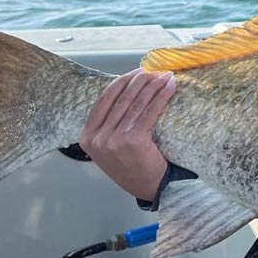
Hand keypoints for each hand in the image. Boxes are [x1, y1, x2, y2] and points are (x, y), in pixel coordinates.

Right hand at [80, 68, 176, 200]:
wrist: (147, 187)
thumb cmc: (131, 164)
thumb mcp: (109, 145)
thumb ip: (110, 123)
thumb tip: (128, 88)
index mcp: (87, 136)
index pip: (104, 99)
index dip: (121, 82)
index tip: (136, 71)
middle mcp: (98, 138)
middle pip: (121, 99)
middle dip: (140, 80)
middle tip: (154, 70)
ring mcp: (113, 140)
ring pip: (136, 103)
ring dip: (153, 85)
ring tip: (165, 75)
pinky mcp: (133, 141)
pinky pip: (149, 112)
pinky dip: (161, 96)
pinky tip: (170, 87)